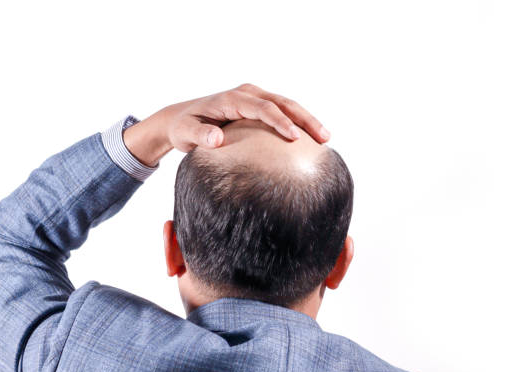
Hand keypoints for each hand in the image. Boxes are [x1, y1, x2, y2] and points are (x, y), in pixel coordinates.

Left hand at [122, 83, 330, 165]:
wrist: (182, 118)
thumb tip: (216, 139)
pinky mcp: (258, 106)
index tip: (294, 137)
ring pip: (287, 105)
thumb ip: (199, 135)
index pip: (263, 108)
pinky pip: (282, 112)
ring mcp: (254, 98)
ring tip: (325, 139)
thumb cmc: (184, 127)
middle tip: (324, 137)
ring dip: (307, 120)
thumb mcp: (185, 133)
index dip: (280, 122)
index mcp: (233, 99)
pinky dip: (298, 123)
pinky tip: (310, 141)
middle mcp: (247, 94)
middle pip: (282, 103)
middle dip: (305, 119)